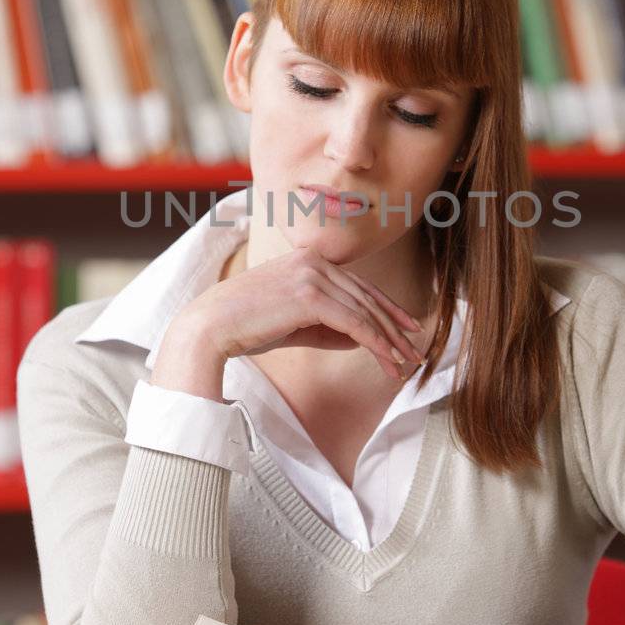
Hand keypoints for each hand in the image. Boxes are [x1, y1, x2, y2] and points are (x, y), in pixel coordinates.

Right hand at [153, 243, 427, 387]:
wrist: (210, 326)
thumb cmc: (244, 327)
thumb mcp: (292, 324)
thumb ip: (326, 327)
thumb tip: (361, 338)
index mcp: (308, 261)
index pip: (357, 285)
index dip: (386, 308)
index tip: (406, 328)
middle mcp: (314, 262)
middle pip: (366, 296)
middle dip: (393, 326)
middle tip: (414, 350)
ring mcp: (312, 275)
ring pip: (364, 311)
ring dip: (388, 341)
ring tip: (404, 364)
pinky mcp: (310, 296)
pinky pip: (354, 323)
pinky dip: (375, 343)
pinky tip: (387, 361)